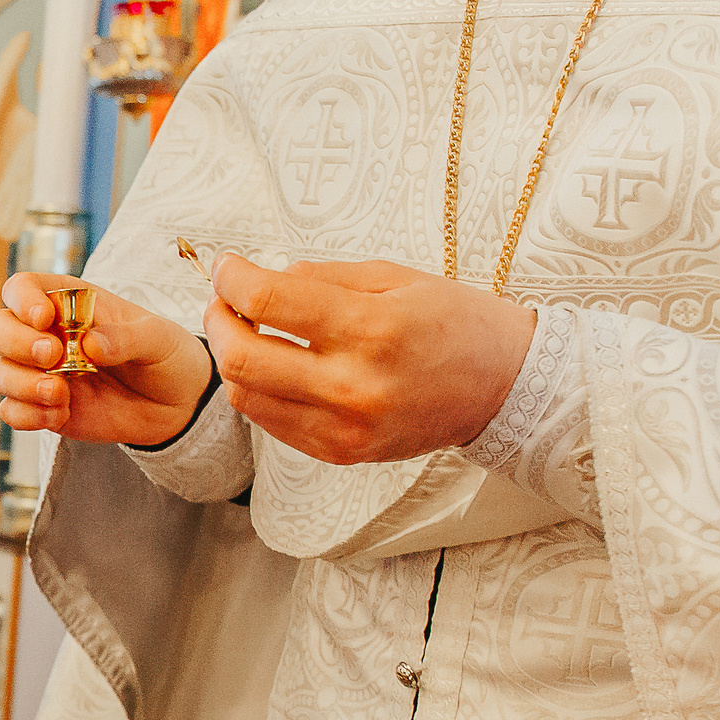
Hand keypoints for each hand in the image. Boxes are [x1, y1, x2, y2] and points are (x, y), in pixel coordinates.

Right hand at [0, 273, 214, 445]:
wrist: (175, 405)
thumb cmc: (165, 356)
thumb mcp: (157, 339)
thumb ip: (125, 338)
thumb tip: (89, 344)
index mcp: (68, 303)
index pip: (21, 287)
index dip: (22, 300)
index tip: (44, 318)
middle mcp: (44, 334)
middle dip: (14, 343)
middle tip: (53, 356)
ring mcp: (39, 373)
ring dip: (21, 384)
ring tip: (60, 394)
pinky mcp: (41, 408)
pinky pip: (10, 412)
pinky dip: (28, 415)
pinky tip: (61, 414)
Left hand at [203, 254, 535, 464]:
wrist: (502, 387)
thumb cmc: (452, 323)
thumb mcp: (394, 278)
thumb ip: (321, 277)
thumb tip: (260, 279)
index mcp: (372, 330)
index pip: (270, 302)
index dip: (233, 279)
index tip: (228, 266)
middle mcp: (353, 386)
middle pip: (241, 359)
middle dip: (218, 321)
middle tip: (224, 301)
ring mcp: (344, 428)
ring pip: (246, 396)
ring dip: (233, 358)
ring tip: (247, 331)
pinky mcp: (338, 452)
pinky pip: (269, 422)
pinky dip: (258, 389)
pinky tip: (274, 366)